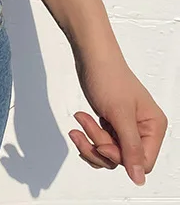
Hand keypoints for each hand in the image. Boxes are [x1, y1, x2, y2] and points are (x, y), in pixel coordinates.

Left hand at [70, 52, 166, 186]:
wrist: (91, 56)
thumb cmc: (108, 76)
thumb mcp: (120, 114)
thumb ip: (130, 148)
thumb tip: (139, 178)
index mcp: (154, 127)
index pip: (142, 162)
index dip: (119, 157)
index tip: (101, 144)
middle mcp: (143, 129)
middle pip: (122, 159)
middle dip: (99, 144)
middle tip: (86, 122)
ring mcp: (126, 127)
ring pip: (109, 153)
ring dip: (90, 139)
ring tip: (80, 119)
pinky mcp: (111, 123)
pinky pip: (101, 143)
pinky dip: (88, 135)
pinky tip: (80, 121)